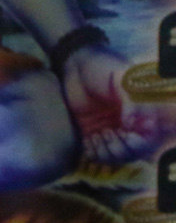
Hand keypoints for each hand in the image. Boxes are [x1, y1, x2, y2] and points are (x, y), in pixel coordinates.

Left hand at [61, 46, 150, 165]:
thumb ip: (131, 103)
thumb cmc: (104, 68)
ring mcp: (110, 130)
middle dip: (119, 150)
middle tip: (107, 134)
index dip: (136, 143)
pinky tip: (88, 141)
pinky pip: (95, 153)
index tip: (125, 133)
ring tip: (97, 137)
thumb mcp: (122, 81)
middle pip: (130, 153)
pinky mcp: (92, 133)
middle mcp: (128, 125)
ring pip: (113, 156)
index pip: (146, 140)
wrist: (77, 66)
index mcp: (141, 113)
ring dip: (105, 153)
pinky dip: (92, 152)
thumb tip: (131, 125)